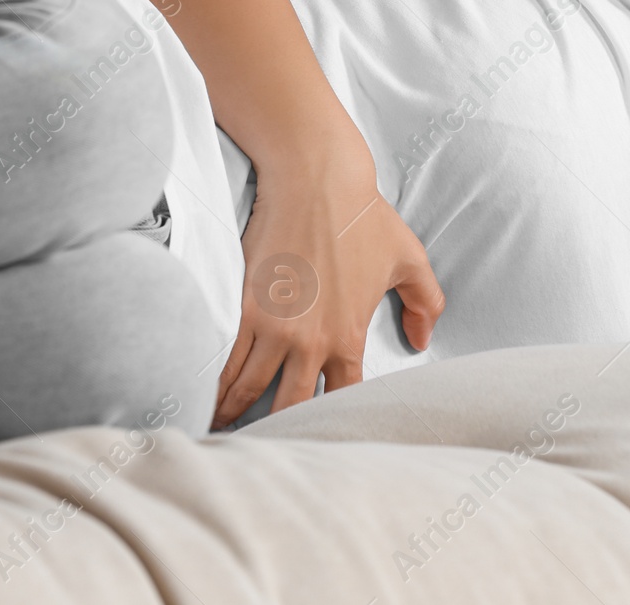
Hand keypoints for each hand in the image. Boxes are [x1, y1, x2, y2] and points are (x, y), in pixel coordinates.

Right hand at [210, 154, 444, 427]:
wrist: (317, 181)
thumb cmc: (364, 216)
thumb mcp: (409, 259)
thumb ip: (425, 303)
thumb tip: (422, 340)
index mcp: (348, 336)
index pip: (343, 395)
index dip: (333, 419)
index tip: (320, 433)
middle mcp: (311, 342)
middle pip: (292, 406)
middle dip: (280, 431)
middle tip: (265, 447)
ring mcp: (274, 328)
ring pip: (250, 389)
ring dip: (236, 413)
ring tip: (222, 430)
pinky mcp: (244, 308)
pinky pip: (226, 360)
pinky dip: (215, 383)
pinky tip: (204, 397)